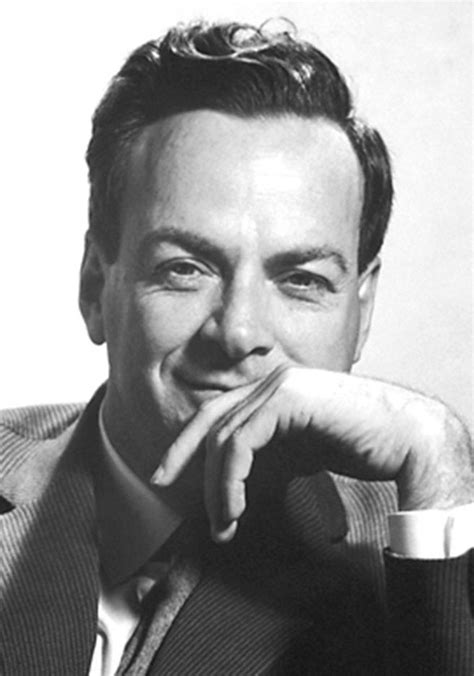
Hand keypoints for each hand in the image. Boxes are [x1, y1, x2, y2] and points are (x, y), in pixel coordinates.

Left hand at [153, 367, 473, 541]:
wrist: (404, 438)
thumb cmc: (359, 446)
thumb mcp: (299, 453)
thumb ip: (268, 458)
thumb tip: (235, 485)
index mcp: (273, 391)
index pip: (217, 414)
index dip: (186, 443)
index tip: (168, 474)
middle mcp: (271, 382)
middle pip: (210, 420)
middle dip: (181, 456)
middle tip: (164, 488)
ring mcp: (279, 386)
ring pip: (223, 437)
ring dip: (215, 487)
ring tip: (223, 522)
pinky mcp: (288, 399)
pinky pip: (240, 442)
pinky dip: (230, 480)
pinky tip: (237, 507)